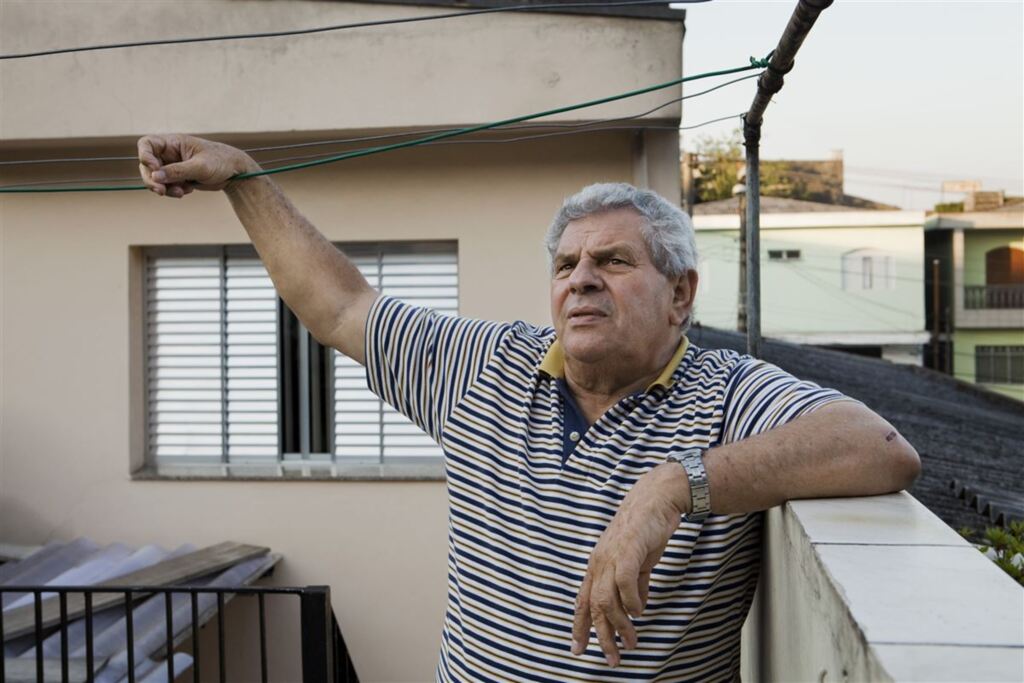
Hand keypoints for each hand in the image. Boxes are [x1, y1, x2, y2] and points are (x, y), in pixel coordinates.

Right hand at [137, 134, 259, 197]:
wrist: (235, 173)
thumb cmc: (220, 162)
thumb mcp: (200, 167)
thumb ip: (177, 171)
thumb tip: (155, 177)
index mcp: (173, 143)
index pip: (147, 144)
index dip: (145, 156)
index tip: (154, 168)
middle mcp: (170, 153)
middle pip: (147, 165)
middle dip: (152, 179)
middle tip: (161, 191)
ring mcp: (173, 166)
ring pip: (156, 179)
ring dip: (164, 188)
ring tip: (181, 193)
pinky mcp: (178, 178)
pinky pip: (167, 186)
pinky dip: (173, 191)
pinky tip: (188, 190)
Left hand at [571, 462, 689, 666]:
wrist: (657, 497)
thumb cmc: (646, 527)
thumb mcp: (637, 560)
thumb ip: (634, 582)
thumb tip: (636, 607)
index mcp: (598, 564)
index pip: (582, 599)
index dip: (579, 626)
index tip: (578, 649)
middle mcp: (599, 561)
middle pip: (593, 606)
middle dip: (601, 636)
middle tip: (612, 659)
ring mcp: (611, 555)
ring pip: (606, 599)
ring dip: (619, 625)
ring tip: (631, 642)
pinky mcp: (627, 549)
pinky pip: (624, 582)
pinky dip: (631, 601)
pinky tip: (640, 611)